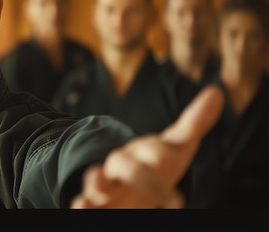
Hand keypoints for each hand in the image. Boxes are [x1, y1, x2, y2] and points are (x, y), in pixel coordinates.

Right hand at [71, 84, 223, 207]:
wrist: (123, 182)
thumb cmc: (155, 166)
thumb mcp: (176, 148)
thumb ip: (193, 122)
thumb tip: (216, 92)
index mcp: (144, 152)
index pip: (154, 149)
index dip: (160, 153)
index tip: (172, 163)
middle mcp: (123, 165)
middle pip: (125, 165)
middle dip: (139, 176)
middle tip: (159, 195)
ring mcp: (107, 184)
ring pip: (98, 181)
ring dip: (97, 179)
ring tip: (96, 177)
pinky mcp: (94, 202)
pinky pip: (83, 202)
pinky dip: (82, 203)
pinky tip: (84, 204)